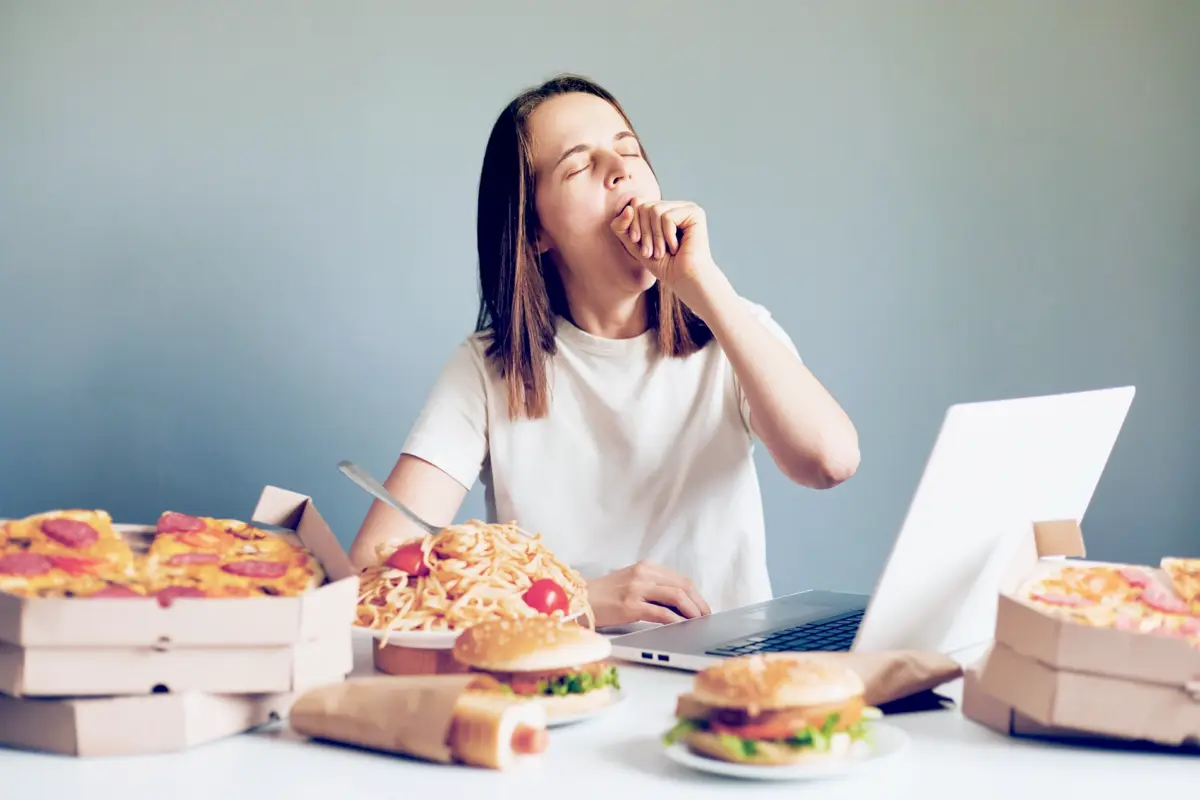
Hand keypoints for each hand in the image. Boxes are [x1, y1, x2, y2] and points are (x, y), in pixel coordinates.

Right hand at [585, 561, 711, 627]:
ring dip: (691, 611)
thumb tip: (679, 604)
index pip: (680, 579)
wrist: (580, 600)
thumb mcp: (632, 582)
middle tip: (705, 617)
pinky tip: (681, 626)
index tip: (703, 607)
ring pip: (676, 597)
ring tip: (697, 622)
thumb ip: (653, 587)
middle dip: (699, 603)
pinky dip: (675, 620)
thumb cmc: (605, 594)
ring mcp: (636, 589)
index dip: (696, 594)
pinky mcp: (630, 606)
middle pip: (683, 586)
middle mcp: (643, 574)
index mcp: (646, 567)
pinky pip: (661, 613)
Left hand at [610, 198, 721, 302]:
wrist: (685, 280)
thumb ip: (623, 227)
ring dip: (655, 236)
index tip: (638, 245)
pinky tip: (676, 248)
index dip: (632, 224)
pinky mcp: (695, 213)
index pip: (638, 203)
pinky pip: (667, 217)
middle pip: (644, 205)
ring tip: (661, 252)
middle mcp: (676, 205)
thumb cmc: (664, 266)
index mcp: (664, 210)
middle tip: (650, 252)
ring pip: (654, 210)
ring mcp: (687, 207)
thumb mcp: (635, 245)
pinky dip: (666, 237)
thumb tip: (628, 208)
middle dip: (643, 232)